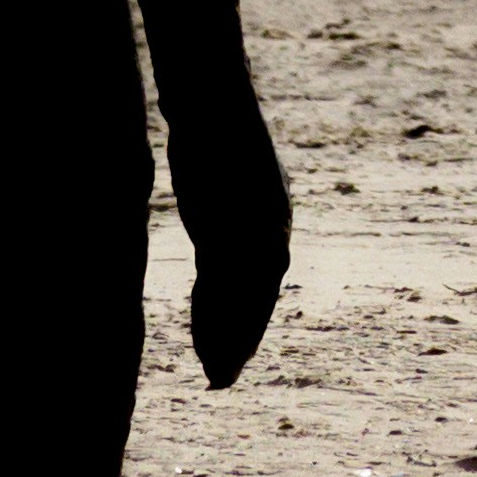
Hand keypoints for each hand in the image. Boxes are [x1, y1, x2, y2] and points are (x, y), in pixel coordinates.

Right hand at [169, 96, 289, 391]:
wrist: (211, 97)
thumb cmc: (210, 129)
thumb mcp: (220, 179)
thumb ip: (220, 212)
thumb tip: (213, 236)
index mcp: (273, 213)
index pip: (263, 279)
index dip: (248, 317)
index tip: (233, 352)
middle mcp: (271, 224)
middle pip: (258, 295)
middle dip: (241, 337)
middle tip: (223, 378)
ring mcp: (252, 226)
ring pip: (243, 297)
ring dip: (229, 339)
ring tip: (215, 375)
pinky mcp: (229, 221)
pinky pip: (222, 283)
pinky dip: (213, 317)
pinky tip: (203, 342)